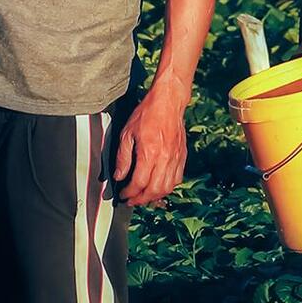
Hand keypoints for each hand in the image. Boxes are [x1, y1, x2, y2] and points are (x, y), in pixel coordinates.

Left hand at [113, 79, 187, 205]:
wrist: (168, 101)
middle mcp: (164, 158)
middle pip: (154, 190)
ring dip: (155, 197)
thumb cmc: (147, 114)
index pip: (139, 182)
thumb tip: (119, 176)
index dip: (129, 192)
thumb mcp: (127, 133)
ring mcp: (176, 158)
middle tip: (132, 201)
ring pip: (167, 188)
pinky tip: (159, 187)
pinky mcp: (182, 156)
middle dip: (141, 200)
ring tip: (144, 197)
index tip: (123, 194)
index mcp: (149, 153)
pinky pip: (177, 179)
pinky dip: (168, 187)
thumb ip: (123, 157)